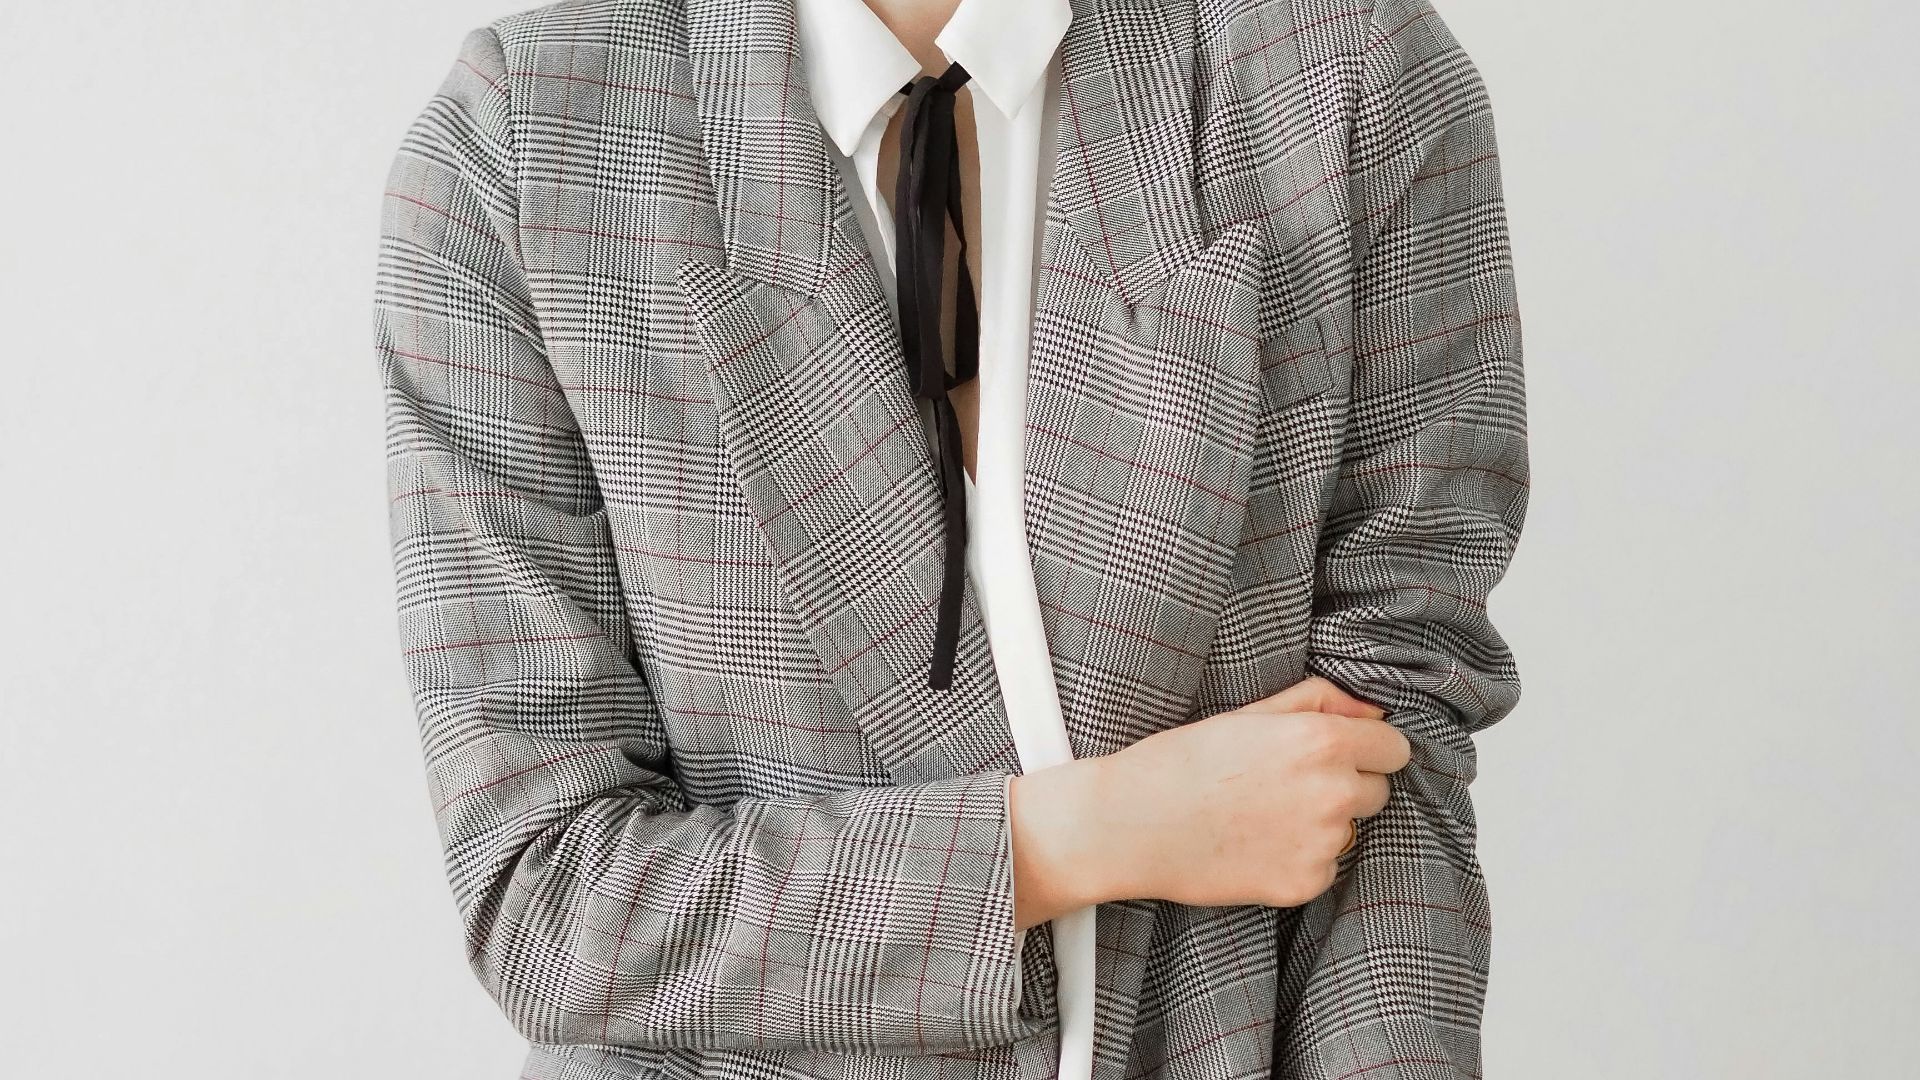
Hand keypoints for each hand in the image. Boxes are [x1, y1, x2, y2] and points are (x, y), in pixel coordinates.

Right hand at [1008, 677, 1410, 925]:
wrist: (1132, 826)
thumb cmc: (1184, 761)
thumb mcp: (1251, 712)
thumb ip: (1321, 700)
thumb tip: (1372, 708)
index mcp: (1323, 742)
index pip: (1394, 747)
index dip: (1367, 747)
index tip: (1339, 753)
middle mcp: (1333, 793)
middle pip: (1378, 790)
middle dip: (1346, 785)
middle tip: (1287, 784)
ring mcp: (1322, 844)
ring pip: (1351, 830)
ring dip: (1323, 823)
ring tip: (1263, 815)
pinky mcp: (1306, 883)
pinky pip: (1325, 866)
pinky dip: (1301, 858)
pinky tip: (1256, 845)